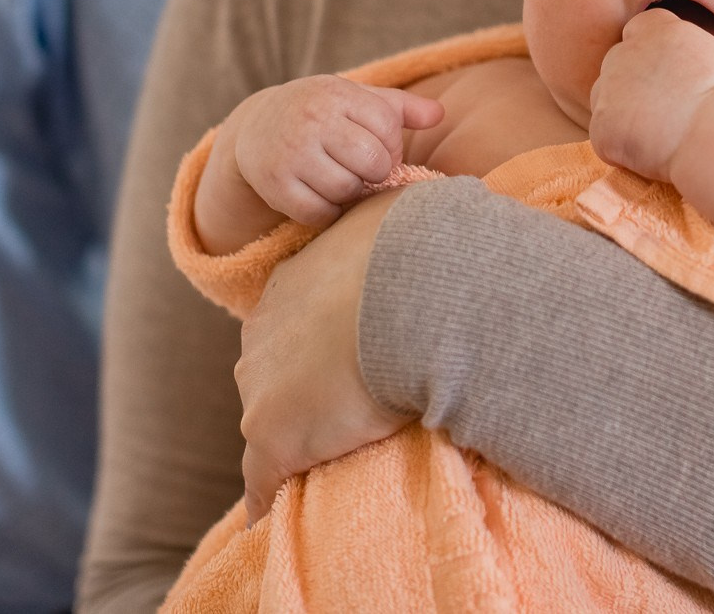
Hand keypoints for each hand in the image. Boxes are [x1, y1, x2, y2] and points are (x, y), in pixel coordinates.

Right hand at [224, 76, 441, 228]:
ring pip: (347, 189)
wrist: (256, 126)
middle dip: (375, 169)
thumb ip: (400, 107)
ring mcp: (291, 153)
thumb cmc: (322, 112)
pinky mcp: (275, 185)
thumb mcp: (357, 99)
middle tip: (361, 166)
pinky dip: (327, 211)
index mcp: (336, 94)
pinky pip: (319, 212)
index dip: (391, 145)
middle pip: (372, 161)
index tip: (377, 146)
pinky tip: (322, 194)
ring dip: (351, 190)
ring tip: (339, 176)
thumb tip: (439, 114)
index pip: (388, 127)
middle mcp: (311, 120)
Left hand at [237, 188, 410, 521]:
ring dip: (296, 437)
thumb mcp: (410, 212)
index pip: (296, 315)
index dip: (324, 337)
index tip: (354, 352)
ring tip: (328, 460)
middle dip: (302, 384)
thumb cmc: (429, 248)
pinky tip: (281, 514)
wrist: (424, 290)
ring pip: (269, 419)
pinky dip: (272, 496)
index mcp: (296, 276)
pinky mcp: (274, 437)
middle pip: (271, 366)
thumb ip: (409, 217)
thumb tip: (450, 199)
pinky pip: (263, 480)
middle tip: (350, 406)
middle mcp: (264, 327)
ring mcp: (263, 384)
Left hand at [588, 8, 713, 179]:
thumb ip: (683, 55)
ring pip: (606, 103)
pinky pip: (606, 141)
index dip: (650, 56)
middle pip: (617, 67)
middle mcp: (623, 52)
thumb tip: (679, 70)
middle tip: (665, 113)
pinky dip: (624, 152)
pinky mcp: (601, 127)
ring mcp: (607, 89)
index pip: (638, 31)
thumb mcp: (713, 56)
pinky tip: (654, 156)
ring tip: (663, 137)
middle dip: (634, 88)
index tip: (668, 77)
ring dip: (625, 119)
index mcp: (654, 28)